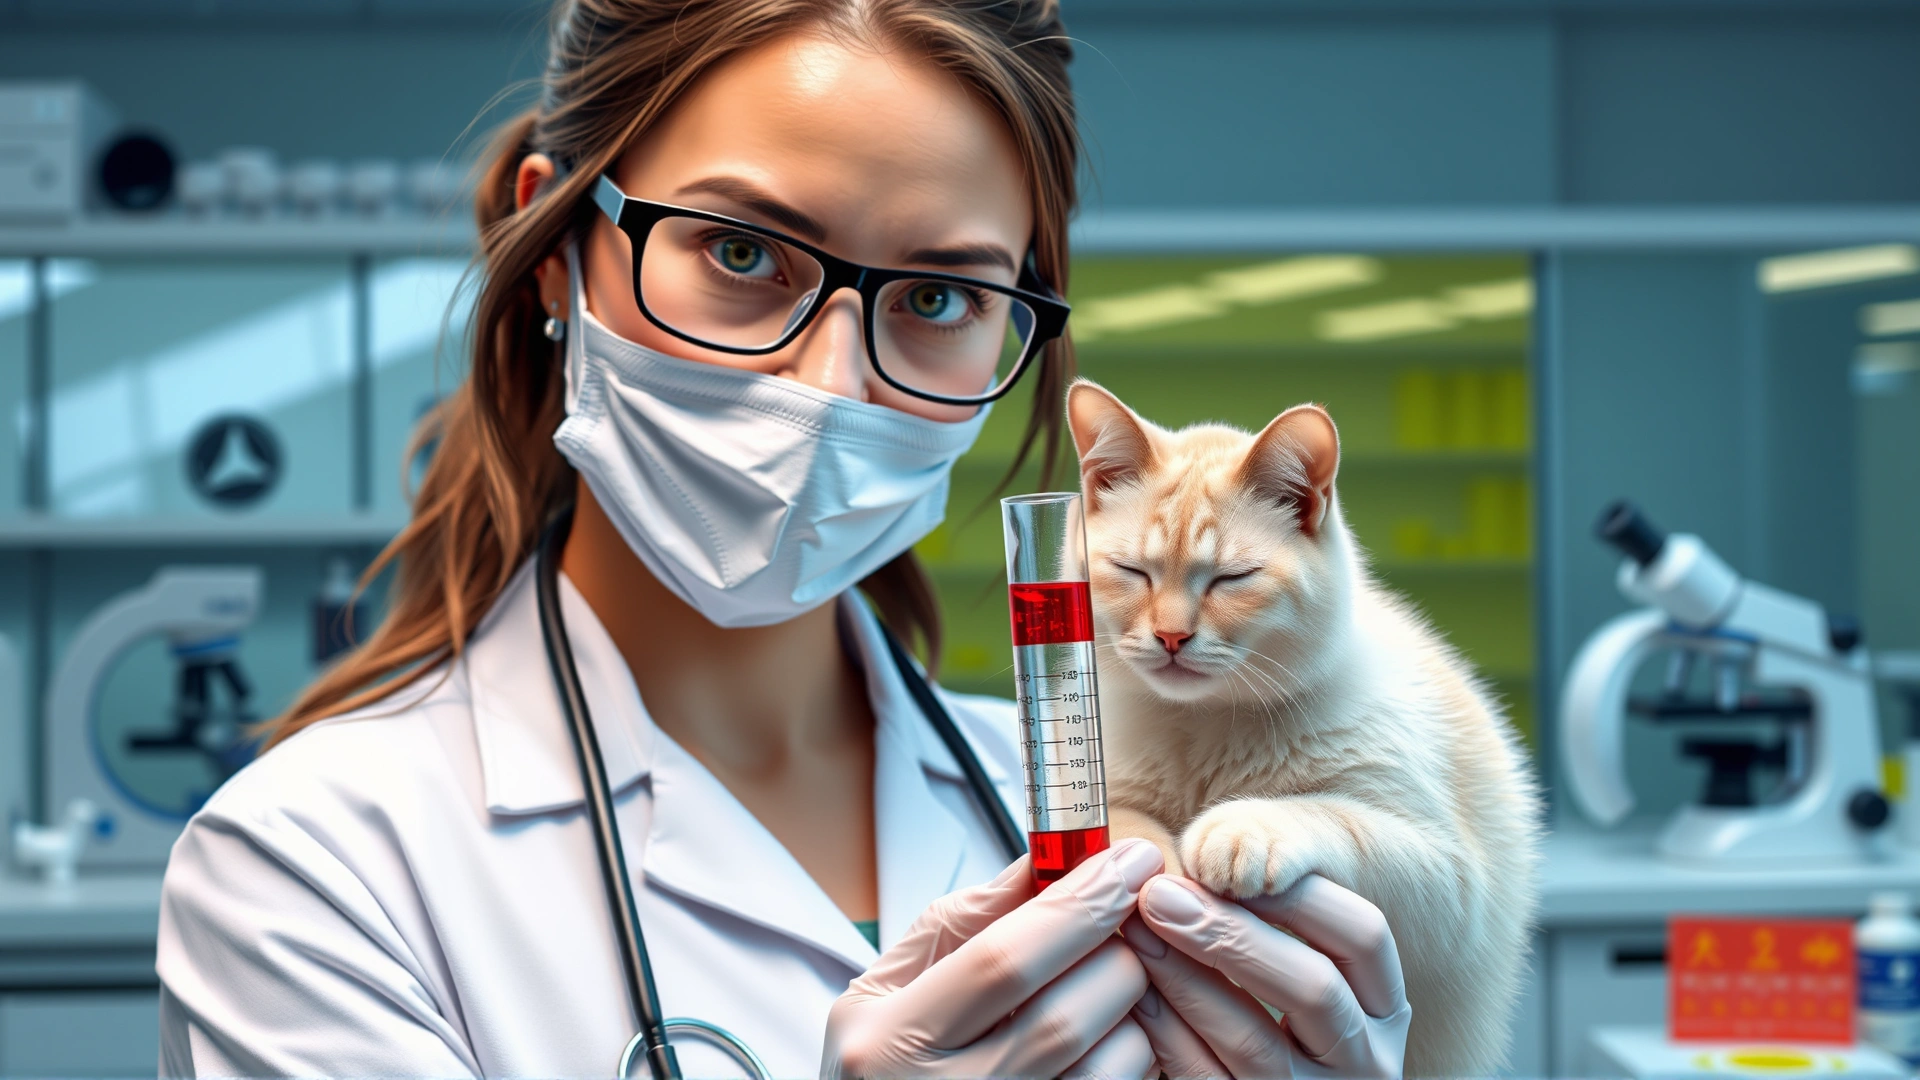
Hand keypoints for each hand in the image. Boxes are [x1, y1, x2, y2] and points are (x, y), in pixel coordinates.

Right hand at [822, 840, 1164, 1079]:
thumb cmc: (879, 1064)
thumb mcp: (885, 986)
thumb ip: (964, 920)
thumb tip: (1045, 862)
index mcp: (890, 1043)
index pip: (1003, 962)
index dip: (1079, 904)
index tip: (1128, 859)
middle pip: (1066, 1015)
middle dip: (1114, 950)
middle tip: (1125, 919)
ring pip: (1108, 1062)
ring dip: (1130, 1004)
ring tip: (1107, 976)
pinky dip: (1132, 1048)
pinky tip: (1108, 1026)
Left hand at [1120, 874, 1409, 1078]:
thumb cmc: (1269, 1002)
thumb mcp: (1293, 964)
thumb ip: (1269, 911)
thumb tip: (1209, 852)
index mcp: (1382, 1008)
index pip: (1364, 935)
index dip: (1299, 893)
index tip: (1227, 862)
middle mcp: (1365, 1060)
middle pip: (1314, 988)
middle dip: (1231, 934)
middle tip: (1160, 894)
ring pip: (1255, 1042)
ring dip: (1186, 979)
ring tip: (1137, 932)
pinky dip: (1168, 1034)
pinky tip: (1136, 992)